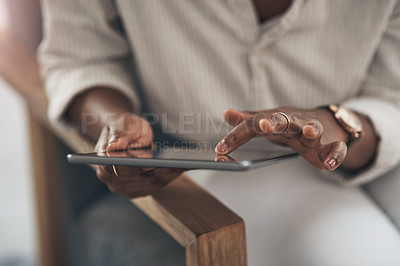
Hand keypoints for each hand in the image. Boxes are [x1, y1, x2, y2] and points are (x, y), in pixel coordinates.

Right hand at [95, 113, 182, 197]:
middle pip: (137, 178)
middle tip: (175, 164)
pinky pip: (156, 186)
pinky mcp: (138, 191)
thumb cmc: (125, 127)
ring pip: (149, 184)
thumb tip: (113, 148)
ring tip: (184, 164)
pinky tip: (181, 168)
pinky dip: (169, 177)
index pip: (116, 167)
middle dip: (157, 171)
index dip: (133, 166)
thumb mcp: (122, 123)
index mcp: (103, 161)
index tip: (149, 163)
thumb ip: (119, 134)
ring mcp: (124, 188)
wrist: (126, 134)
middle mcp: (111, 179)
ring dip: (167, 175)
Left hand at [216, 108, 349, 170]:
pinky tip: (329, 165)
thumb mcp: (269, 121)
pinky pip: (336, 149)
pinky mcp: (330, 145)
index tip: (220, 148)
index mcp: (276, 119)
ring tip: (309, 132)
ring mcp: (314, 132)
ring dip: (311, 129)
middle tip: (264, 124)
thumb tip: (226, 113)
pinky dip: (335, 155)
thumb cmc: (292, 124)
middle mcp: (294, 123)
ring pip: (313, 128)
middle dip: (275, 121)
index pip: (252, 124)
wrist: (327, 123)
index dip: (237, 135)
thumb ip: (248, 120)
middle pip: (284, 120)